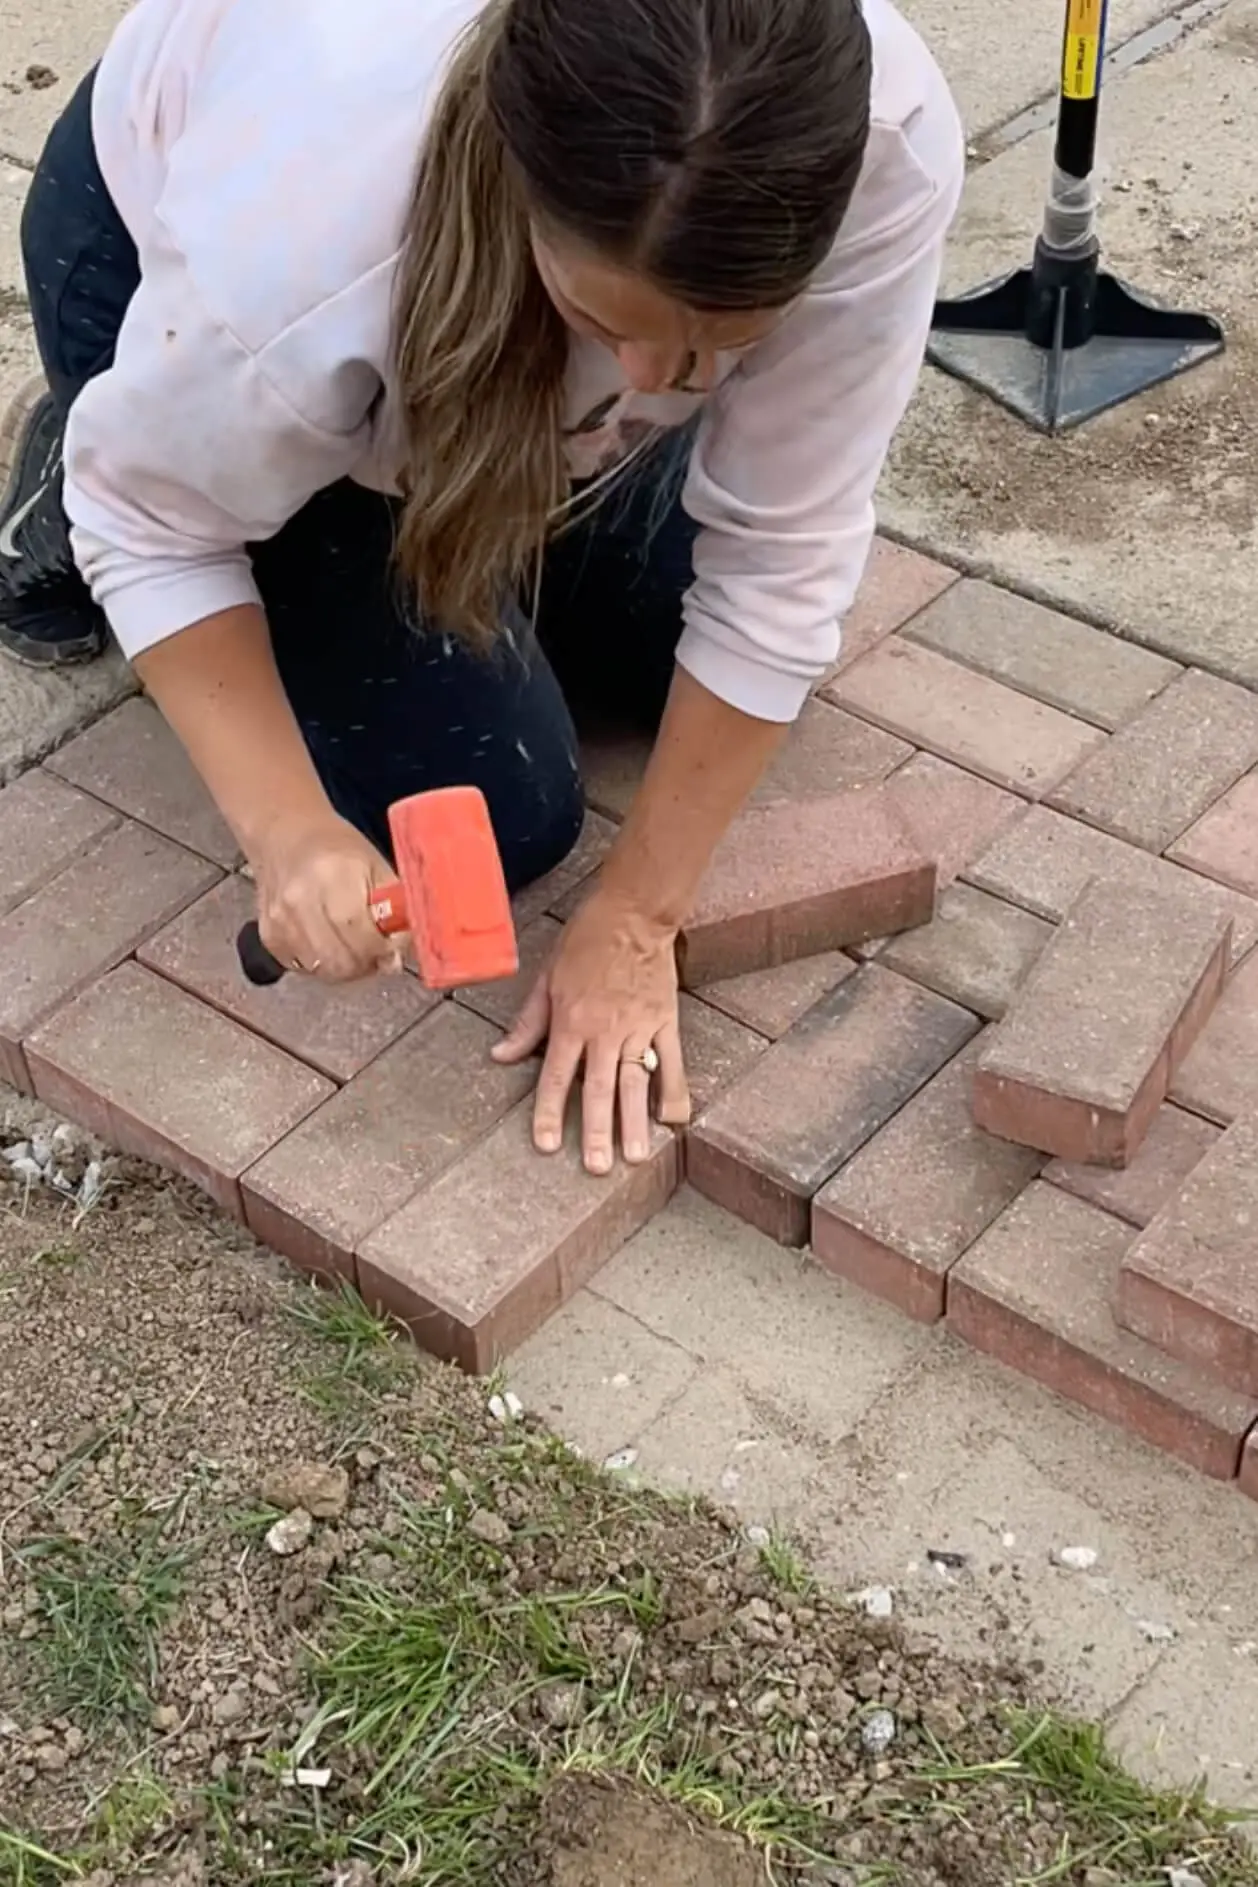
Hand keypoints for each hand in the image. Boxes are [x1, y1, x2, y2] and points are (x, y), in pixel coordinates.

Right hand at [251, 811, 402, 982]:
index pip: (363, 935)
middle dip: (368, 961)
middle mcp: (300, 900)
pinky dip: (324, 963)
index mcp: (333, 876)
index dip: (384, 948)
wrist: (285, 837)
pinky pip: (305, 969)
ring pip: (325, 970)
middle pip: (343, 960)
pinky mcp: (270, 937)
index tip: (394, 945)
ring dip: (348, 966)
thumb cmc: (337, 849)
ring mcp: (281, 921)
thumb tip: (398, 956)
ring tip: (355, 943)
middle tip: (377, 948)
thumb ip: (395, 909)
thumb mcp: (376, 866)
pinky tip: (330, 940)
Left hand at [493, 888, 690, 1173]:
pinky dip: (674, 1091)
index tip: (547, 1145)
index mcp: (571, 1020)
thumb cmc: (586, 940)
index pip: (556, 1076)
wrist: (635, 912)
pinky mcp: (665, 1020)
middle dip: (597, 1130)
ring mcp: (639, 1027)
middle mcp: (605, 1030)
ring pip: (636, 1082)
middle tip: (596, 1168)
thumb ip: (527, 1022)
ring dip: (635, 1122)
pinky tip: (673, 1120)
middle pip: (600, 1089)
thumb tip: (500, 1056)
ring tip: (635, 1157)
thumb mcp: (547, 977)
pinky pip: (671, 1062)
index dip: (550, 1112)